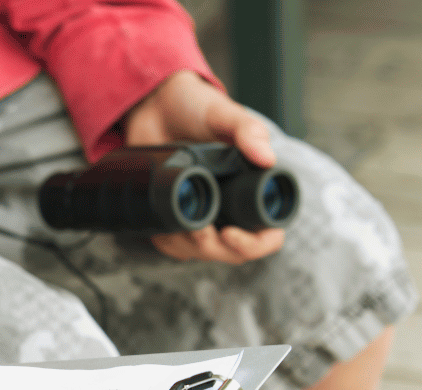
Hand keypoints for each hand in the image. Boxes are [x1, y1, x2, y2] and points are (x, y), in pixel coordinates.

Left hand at [124, 70, 285, 262]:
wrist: (154, 105)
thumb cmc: (195, 106)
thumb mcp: (223, 114)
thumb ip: (247, 130)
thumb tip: (267, 159)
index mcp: (251, 187)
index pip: (267, 235)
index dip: (254, 243)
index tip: (231, 233)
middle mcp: (228, 205)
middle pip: (231, 252)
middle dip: (215, 248)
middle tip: (198, 231)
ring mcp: (200, 213)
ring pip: (200, 253)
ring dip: (188, 247)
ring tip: (178, 226)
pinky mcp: (172, 215)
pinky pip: (173, 245)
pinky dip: (168, 243)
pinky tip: (162, 228)